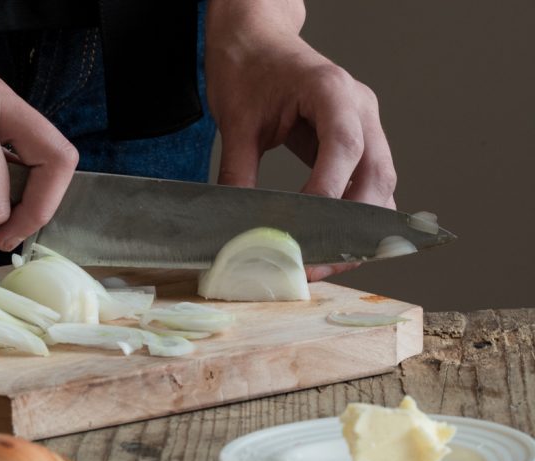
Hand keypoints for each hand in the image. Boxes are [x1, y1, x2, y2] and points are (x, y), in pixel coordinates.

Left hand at [205, 1, 395, 279]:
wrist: (256, 42)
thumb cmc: (248, 70)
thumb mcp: (235, 121)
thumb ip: (238, 173)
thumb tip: (236, 226)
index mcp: (331, 91)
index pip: (344, 146)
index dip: (330, 191)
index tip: (305, 229)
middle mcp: (360, 108)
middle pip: (375, 174)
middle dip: (350, 226)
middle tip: (318, 264)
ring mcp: (366, 126)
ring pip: (380, 186)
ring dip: (358, 229)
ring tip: (325, 264)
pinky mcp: (359, 144)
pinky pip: (370, 186)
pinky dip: (356, 218)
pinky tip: (333, 245)